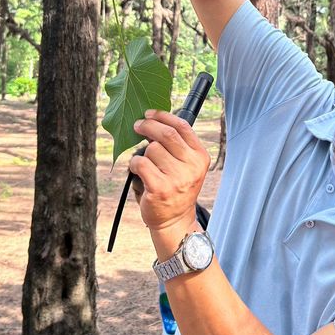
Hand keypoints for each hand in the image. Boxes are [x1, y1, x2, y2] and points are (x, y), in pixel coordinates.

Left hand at [129, 109, 210, 235]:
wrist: (175, 220)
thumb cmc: (177, 187)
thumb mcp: (188, 165)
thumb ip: (179, 144)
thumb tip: (155, 119)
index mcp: (200, 157)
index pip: (183, 126)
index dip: (163, 116)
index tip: (149, 113)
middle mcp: (191, 167)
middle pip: (167, 134)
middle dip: (148, 125)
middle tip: (137, 125)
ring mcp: (177, 179)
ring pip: (152, 149)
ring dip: (142, 152)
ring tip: (145, 162)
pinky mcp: (160, 189)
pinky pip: (141, 163)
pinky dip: (134, 163)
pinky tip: (137, 169)